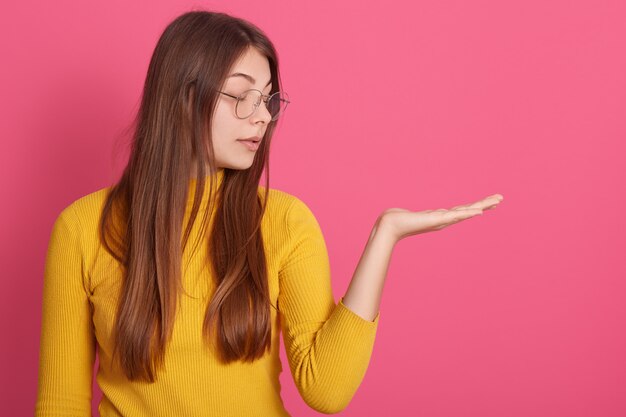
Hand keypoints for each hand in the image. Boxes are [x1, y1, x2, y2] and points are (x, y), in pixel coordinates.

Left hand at [378, 194, 503, 242]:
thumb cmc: (399, 220)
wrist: (390, 226)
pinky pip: (457, 215)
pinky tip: (479, 211)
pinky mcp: (438, 220)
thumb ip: (416, 215)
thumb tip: (414, 214)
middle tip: (501, 198)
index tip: (488, 202)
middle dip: (485, 204)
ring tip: (496, 201)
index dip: (476, 206)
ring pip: (467, 212)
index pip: (462, 210)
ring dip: (482, 206)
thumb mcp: (413, 215)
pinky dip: (468, 213)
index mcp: (441, 217)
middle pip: (469, 210)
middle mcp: (445, 219)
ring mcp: (443, 220)